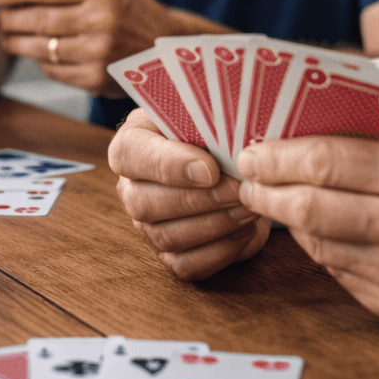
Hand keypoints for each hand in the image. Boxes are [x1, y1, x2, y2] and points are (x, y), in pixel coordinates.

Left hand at [0, 0, 184, 96]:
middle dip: (8, 18)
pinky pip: (53, 70)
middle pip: (37, 19)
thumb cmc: (129, 11)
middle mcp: (101, 20)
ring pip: (40, 48)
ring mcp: (98, 53)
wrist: (166, 47)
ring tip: (7, 36)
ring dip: (16, 42)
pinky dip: (39, 61)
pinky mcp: (95, 79)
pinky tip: (37, 53)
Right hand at [108, 109, 271, 279]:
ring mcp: (148, 226)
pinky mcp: (171, 255)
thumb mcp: (209, 113)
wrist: (234, 166)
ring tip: (249, 205)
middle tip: (239, 189)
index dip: (168, 165)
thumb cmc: (217, 132)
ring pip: (166, 236)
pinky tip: (245, 228)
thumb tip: (232, 142)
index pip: (130, 155)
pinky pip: (188, 265)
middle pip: (145, 203)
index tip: (210, 169)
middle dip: (199, 199)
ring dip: (215, 224)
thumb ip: (208, 119)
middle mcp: (131, 188)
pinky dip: (221, 250)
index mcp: (132, 145)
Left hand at [236, 137, 378, 338]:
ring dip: (289, 222)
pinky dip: (323, 252)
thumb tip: (312, 136)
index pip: (325, 160)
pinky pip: (342, 275)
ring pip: (318, 245)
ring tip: (275, 203)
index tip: (253, 149)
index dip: (278, 154)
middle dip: (266, 191)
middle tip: (247, 180)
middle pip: (308, 206)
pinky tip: (318, 235)